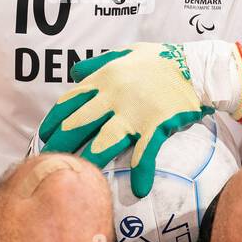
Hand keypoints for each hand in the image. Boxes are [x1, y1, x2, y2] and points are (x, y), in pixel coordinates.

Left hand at [38, 40, 241, 196]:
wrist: (196, 66)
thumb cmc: (160, 59)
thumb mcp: (126, 53)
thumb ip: (98, 64)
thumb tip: (74, 72)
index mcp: (105, 79)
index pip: (71, 101)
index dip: (55, 119)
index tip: (44, 134)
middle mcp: (114, 97)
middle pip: (80, 124)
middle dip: (61, 143)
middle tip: (50, 160)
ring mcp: (134, 113)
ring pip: (105, 141)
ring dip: (91, 161)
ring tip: (80, 178)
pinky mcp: (156, 125)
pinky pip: (146, 152)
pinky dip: (142, 171)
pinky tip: (139, 189)